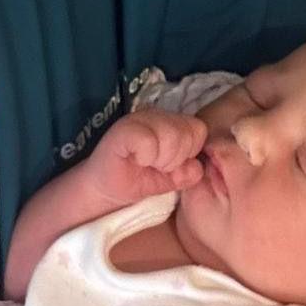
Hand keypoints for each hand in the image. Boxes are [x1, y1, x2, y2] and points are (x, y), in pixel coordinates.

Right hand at [88, 110, 206, 203]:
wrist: (107, 191)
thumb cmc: (138, 180)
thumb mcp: (171, 179)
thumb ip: (188, 172)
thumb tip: (196, 166)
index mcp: (170, 121)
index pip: (198, 130)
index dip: (189, 152)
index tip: (170, 165)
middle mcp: (155, 114)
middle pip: (187, 133)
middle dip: (175, 159)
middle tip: (156, 166)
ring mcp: (138, 119)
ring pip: (171, 135)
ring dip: (161, 159)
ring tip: (145, 163)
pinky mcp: (123, 130)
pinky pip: (148, 141)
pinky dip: (146, 157)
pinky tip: (135, 160)